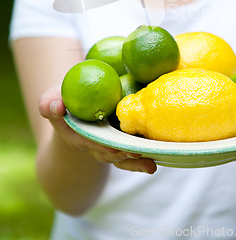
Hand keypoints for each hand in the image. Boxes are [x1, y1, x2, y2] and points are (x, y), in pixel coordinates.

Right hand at [39, 85, 156, 173]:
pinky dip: (142, 157)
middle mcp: (93, 145)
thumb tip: (56, 106)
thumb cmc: (62, 100)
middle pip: (108, 153)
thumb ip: (49, 103)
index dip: (99, 144)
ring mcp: (107, 146)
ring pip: (122, 158)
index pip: (88, 142)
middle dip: (122, 155)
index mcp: (76, 136)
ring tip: (151, 165)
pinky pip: (131, 152)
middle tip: (136, 153)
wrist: (72, 107)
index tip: (112, 145)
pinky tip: (157, 158)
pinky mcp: (120, 142)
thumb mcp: (51, 99)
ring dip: (136, 162)